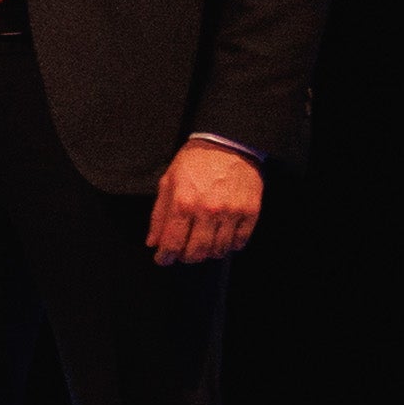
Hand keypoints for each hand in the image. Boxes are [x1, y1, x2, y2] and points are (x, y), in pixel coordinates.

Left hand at [146, 138, 265, 267]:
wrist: (228, 144)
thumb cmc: (195, 162)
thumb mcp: (168, 182)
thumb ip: (159, 214)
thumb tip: (153, 241)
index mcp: (183, 202)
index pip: (172, 242)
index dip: (165, 256)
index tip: (163, 259)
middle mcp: (207, 210)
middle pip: (197, 252)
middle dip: (186, 258)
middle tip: (183, 254)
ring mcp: (231, 213)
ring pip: (219, 250)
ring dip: (208, 253)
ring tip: (202, 246)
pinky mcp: (250, 212)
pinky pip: (239, 242)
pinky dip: (229, 246)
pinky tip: (222, 239)